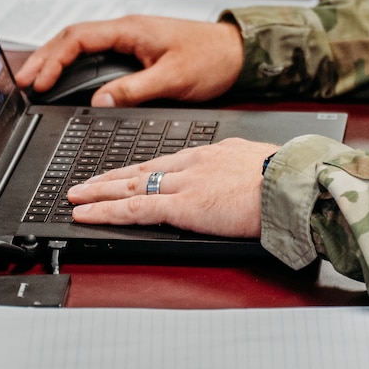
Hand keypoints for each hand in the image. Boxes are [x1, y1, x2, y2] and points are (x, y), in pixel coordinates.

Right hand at [13, 17, 244, 108]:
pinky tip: (67, 79)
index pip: (78, 38)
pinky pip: (97, 54)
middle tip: (22, 81)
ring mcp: (130, 39)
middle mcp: (127, 30)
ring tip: (36, 81)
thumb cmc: (212, 58)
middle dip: (44, 58)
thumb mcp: (172, 78)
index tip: (37, 80)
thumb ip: (133, 90)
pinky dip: (76, 65)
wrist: (238, 53)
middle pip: (72, 39)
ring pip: (82, 45)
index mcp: (131, 29)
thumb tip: (98, 102)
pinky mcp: (136, 51)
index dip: (53, 58)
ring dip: (57, 60)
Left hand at [66, 137, 278, 237]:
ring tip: (76, 197)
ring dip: (99, 193)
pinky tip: (86, 215)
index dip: (140, 168)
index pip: (166, 161)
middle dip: (110, 177)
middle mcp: (193, 163)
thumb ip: (244, 176)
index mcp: (214, 153)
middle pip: (141, 168)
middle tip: (85, 183)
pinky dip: (106, 212)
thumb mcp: (262, 168)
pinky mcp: (181, 206)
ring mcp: (184, 183)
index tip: (125, 173)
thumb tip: (245, 187)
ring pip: (130, 186)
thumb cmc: (288, 181)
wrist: (292, 184)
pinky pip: (133, 209)